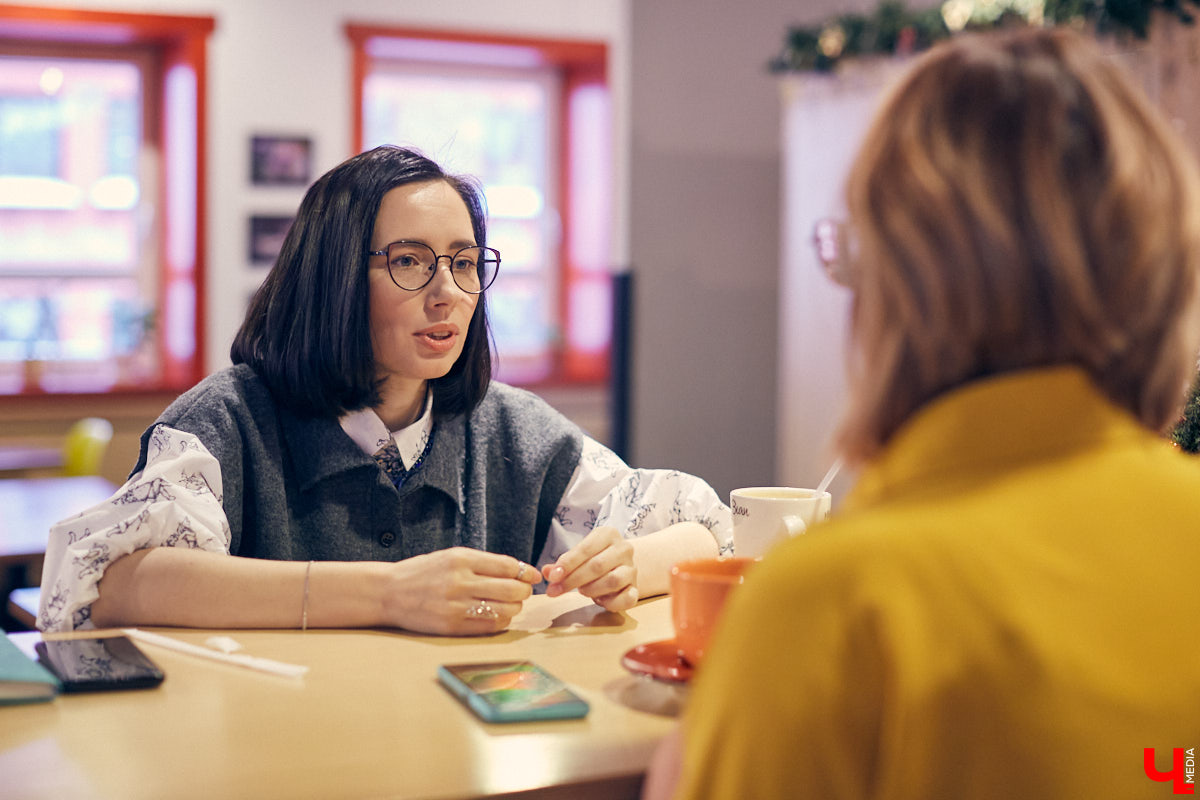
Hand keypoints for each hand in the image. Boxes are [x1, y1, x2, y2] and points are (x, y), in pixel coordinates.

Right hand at [380, 547, 540, 634]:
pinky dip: (501, 622)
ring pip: (505, 610)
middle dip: (524, 591)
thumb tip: (521, 570)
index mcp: (461, 559)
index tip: (532, 576)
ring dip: (514, 608)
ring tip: (510, 605)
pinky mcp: (452, 626)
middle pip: (512, 589)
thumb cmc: (423, 573)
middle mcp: (459, 581)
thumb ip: (483, 563)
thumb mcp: (451, 557)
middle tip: (522, 592)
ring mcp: (456, 606)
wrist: (389, 592)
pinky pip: (490, 627)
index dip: (526, 572)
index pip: (508, 566)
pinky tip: (497, 616)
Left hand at [542, 526, 637, 611]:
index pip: (586, 548)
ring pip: (613, 580)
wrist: (621, 564)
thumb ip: (562, 564)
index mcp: (608, 534)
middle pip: (597, 565)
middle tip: (556, 590)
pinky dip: (611, 603)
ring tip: (581, 591)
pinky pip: (627, 598)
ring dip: (591, 589)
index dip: (567, 564)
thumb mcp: (579, 555)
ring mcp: (632, 569)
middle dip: (573, 580)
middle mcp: (624, 549)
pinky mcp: (636, 588)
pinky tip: (599, 600)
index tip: (553, 577)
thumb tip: (547, 572)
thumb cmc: (595, 558)